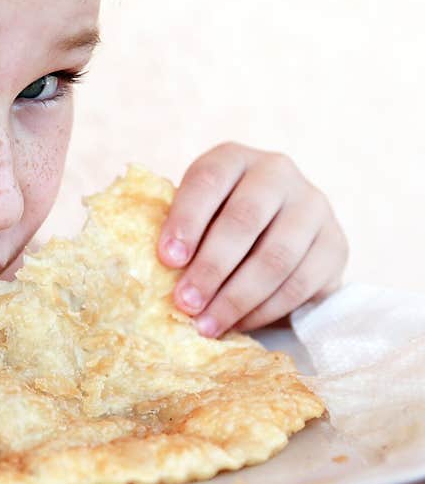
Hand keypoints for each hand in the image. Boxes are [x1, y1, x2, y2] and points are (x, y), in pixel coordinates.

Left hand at [158, 142, 347, 337]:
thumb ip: (178, 234)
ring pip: (276, 256)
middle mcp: (276, 173)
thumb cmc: (216, 225)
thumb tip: (147, 272)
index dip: (186, 220)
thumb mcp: (195, 216)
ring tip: (207, 325)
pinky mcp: (335, 243)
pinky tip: (240, 324)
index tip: (167, 259)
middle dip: (211, 268)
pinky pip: (301, 282)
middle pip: (244, 220)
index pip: (208, 181)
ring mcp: (312, 206)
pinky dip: (266, 309)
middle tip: (185, 304)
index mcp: (232, 159)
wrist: (279, 232)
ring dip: (237, 297)